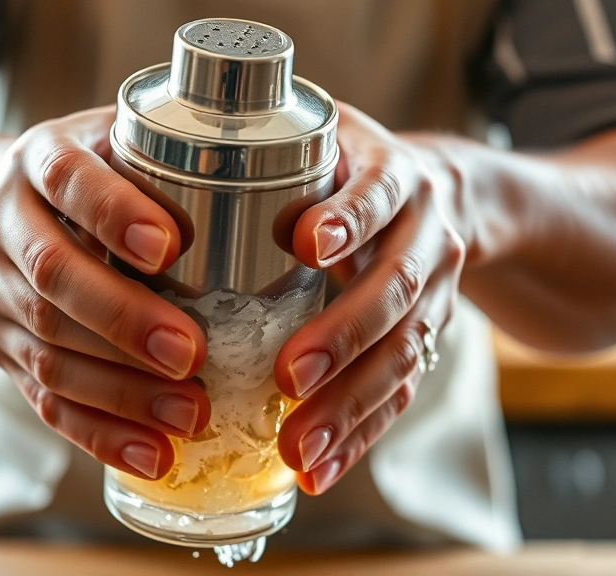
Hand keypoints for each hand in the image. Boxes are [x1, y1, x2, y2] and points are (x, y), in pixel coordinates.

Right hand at [0, 107, 209, 479]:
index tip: (170, 246)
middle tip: (191, 353)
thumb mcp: (117, 141)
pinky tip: (153, 454)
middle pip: (54, 277)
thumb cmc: (88, 172)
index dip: (114, 214)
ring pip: (49, 349)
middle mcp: (1, 222)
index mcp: (38, 160)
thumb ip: (174, 161)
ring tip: (190, 412)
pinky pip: (43, 398)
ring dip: (122, 391)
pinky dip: (100, 433)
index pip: (70, 181)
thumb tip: (288, 209)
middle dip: (125, 321)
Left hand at [273, 102, 466, 493]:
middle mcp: (427, 234)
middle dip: (343, 337)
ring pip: (403, 353)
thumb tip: (169, 182)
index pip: (377, 194)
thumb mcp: (328, 139)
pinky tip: (320, 471)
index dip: (349, 219)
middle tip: (290, 377)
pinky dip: (360, 436)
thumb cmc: (355, 169)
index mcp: (397, 176)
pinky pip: (402, 394)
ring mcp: (437, 293)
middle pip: (396, 290)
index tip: (306, 243)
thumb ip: (273, 155)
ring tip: (298, 450)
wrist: (447, 196)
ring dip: (350, 407)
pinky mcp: (430, 339)